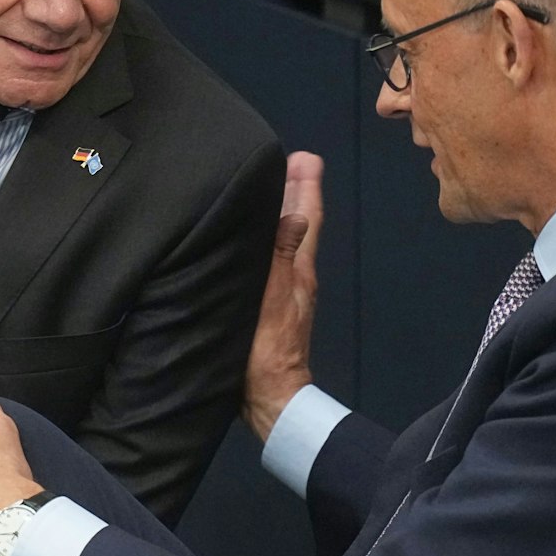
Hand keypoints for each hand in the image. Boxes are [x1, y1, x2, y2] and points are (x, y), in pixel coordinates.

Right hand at [242, 151, 323, 441]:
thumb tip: (296, 212)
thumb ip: (282, 254)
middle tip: (291, 161)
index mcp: (299, 270)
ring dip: (277, 214)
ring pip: (281, 242)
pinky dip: (263, 240)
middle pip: (295, 226)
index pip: (306, 219)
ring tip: (268, 190)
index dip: (306, 188)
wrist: (266, 398)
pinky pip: (267, 260)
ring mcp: (281, 293)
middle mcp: (294, 277)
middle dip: (292, 193)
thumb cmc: (268, 347)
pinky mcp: (265, 307)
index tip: (306, 157)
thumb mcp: (274, 295)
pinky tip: (249, 241)